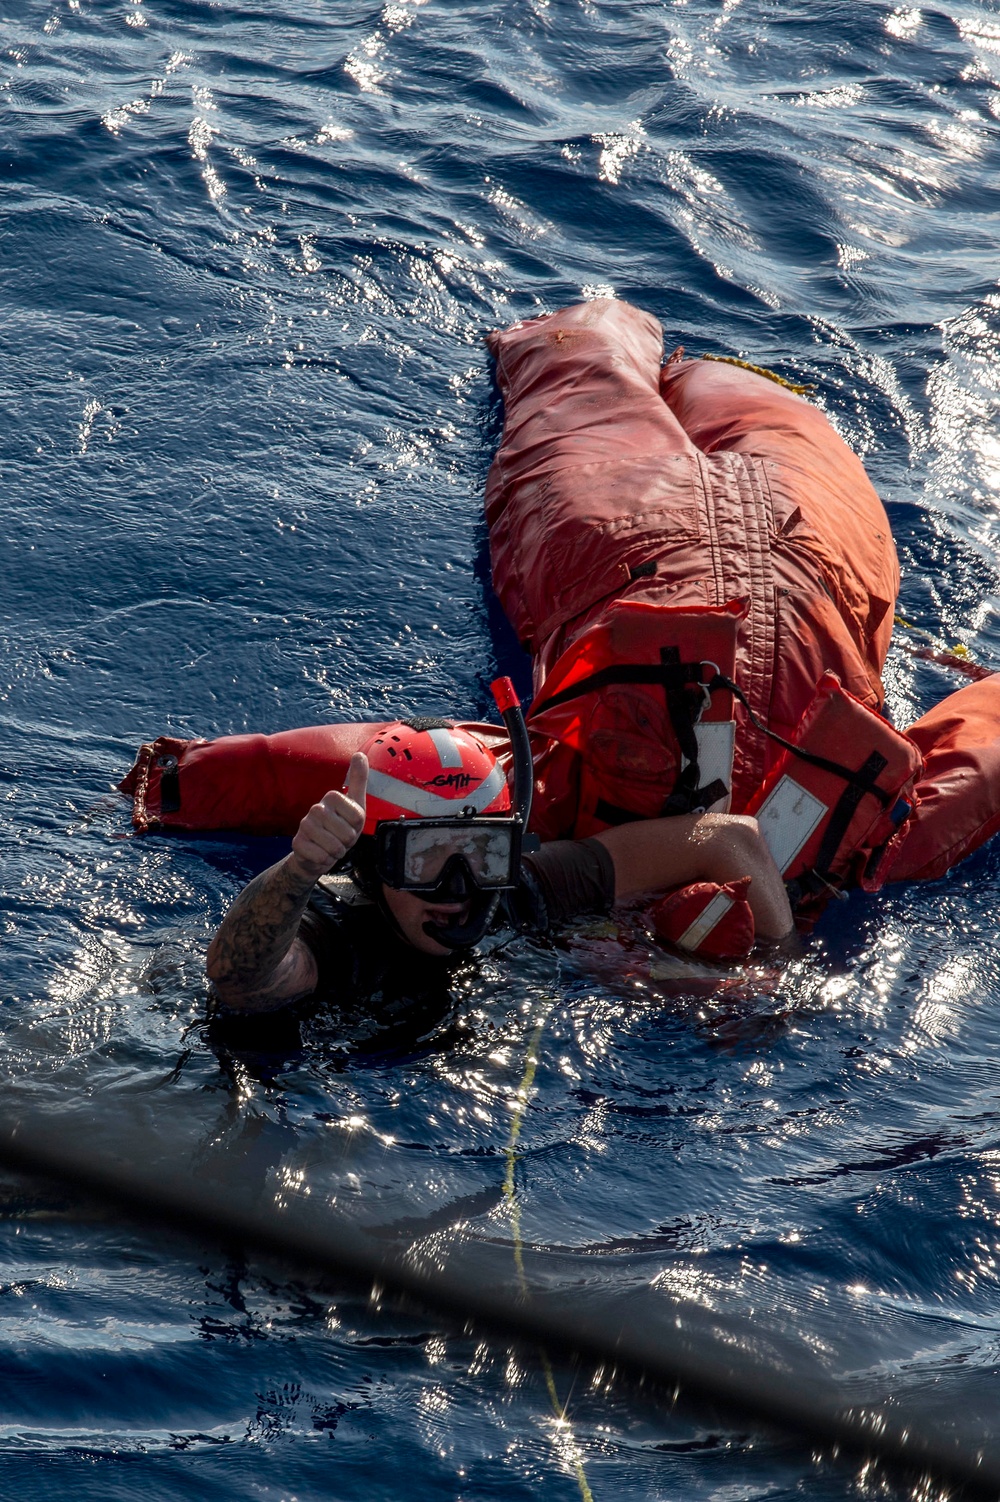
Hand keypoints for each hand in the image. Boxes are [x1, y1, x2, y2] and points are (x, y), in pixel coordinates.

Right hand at [287, 752, 367, 884]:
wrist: (318, 853)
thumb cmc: (340, 828)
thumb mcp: (356, 805)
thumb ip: (358, 780)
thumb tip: (360, 753)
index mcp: (331, 797)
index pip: (357, 817)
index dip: (357, 826)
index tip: (350, 824)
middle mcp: (316, 808)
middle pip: (347, 834)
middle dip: (348, 842)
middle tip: (340, 839)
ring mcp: (304, 826)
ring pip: (334, 847)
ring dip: (337, 852)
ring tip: (331, 847)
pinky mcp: (297, 843)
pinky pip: (320, 857)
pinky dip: (324, 861)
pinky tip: (320, 855)